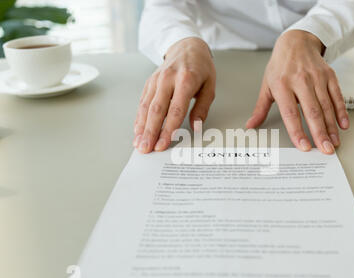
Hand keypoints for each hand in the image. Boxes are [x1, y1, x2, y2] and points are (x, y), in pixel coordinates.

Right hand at [134, 37, 215, 152]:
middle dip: (150, 132)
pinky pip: (142, 102)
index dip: (168, 130)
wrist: (187, 46)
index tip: (163, 144)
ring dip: (141, 128)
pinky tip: (137, 131)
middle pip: (157, 110)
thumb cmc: (201, 68)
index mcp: (186, 80)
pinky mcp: (149, 82)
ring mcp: (156, 80)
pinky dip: (139, 118)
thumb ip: (203, 108)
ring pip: (146, 107)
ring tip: (139, 144)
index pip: (176, 110)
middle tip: (146, 149)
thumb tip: (196, 127)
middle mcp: (168, 79)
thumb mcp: (210, 87)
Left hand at [246, 30, 348, 153]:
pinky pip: (337, 96)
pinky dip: (341, 112)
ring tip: (333, 143)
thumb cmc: (280, 66)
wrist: (296, 42)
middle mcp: (301, 81)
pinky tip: (343, 125)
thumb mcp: (267, 85)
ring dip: (331, 127)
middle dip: (320, 133)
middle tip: (325, 150)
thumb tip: (251, 125)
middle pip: (312, 112)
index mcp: (282, 85)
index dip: (298, 131)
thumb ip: (260, 108)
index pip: (290, 113)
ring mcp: (317, 78)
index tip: (304, 147)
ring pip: (326, 106)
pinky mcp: (329, 76)